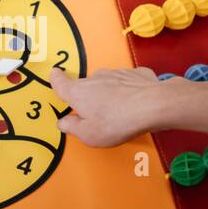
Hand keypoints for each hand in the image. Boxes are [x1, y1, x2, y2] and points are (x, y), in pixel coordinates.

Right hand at [51, 67, 165, 146]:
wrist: (153, 105)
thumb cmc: (117, 122)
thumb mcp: (89, 134)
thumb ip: (72, 128)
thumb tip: (63, 122)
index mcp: (79, 93)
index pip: (60, 82)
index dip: (56, 79)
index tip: (54, 75)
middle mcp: (95, 78)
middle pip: (85, 86)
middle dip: (88, 98)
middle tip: (98, 116)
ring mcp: (116, 73)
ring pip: (106, 83)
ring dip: (109, 94)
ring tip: (119, 112)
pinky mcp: (135, 74)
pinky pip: (127, 83)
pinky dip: (128, 91)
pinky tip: (136, 103)